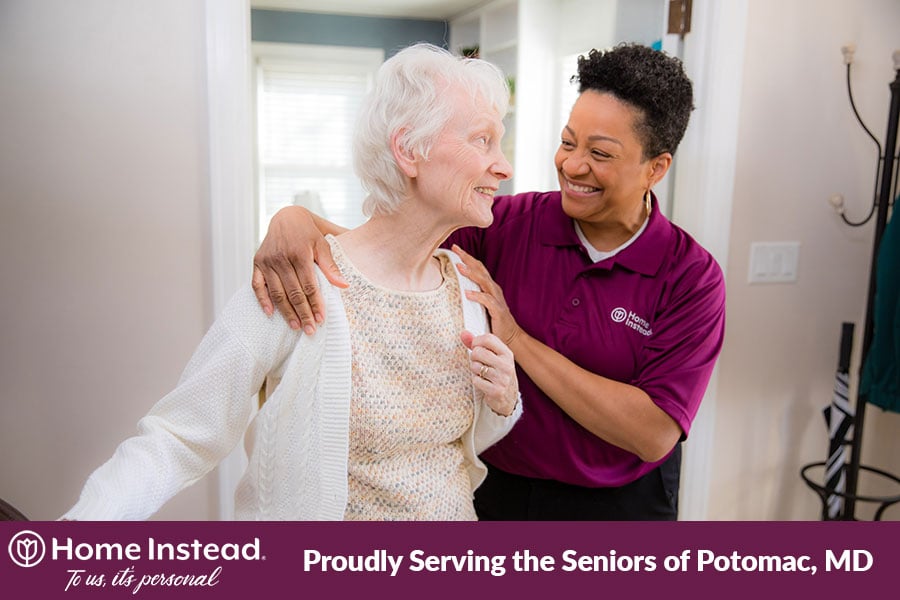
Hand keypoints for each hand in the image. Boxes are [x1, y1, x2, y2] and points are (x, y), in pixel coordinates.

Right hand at [252, 206, 347, 333]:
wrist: (286, 217)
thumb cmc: (308, 233)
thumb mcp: (323, 245)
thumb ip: (331, 266)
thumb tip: (343, 286)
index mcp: (299, 253)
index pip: (309, 285)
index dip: (315, 304)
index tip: (321, 319)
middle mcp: (281, 258)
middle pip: (293, 292)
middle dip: (303, 313)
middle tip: (310, 330)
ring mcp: (267, 261)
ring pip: (276, 293)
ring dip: (286, 312)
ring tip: (295, 326)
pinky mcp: (257, 263)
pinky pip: (257, 285)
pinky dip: (262, 300)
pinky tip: (270, 314)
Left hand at [452, 245, 521, 347]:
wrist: (510, 337)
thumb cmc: (493, 321)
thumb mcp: (480, 306)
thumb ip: (470, 297)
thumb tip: (452, 292)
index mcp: (489, 287)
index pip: (478, 268)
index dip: (467, 257)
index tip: (455, 248)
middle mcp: (493, 290)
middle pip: (480, 270)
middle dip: (468, 258)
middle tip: (456, 249)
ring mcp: (497, 299)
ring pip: (484, 282)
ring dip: (471, 274)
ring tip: (459, 267)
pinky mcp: (498, 311)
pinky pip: (487, 301)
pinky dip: (477, 296)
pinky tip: (467, 293)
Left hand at [460, 330, 516, 416]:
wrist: (509, 398)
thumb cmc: (498, 373)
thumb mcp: (493, 357)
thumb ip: (478, 344)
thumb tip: (463, 333)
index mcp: (507, 354)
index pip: (488, 338)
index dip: (476, 341)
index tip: (475, 347)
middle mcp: (507, 365)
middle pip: (478, 351)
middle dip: (473, 357)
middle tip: (478, 362)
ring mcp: (502, 379)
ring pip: (475, 366)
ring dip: (474, 370)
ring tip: (482, 373)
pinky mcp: (496, 391)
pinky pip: (476, 380)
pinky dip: (476, 381)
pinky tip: (483, 383)